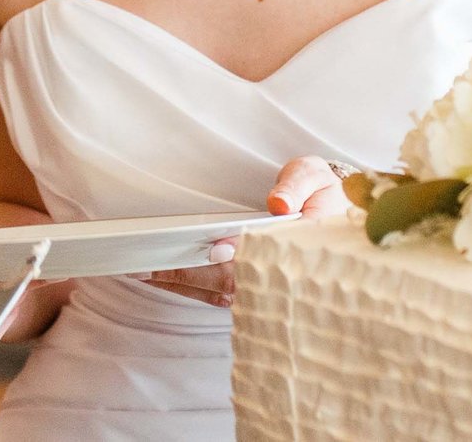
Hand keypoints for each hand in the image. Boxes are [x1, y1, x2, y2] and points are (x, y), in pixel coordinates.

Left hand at [139, 156, 349, 308]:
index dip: (236, 255)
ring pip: (216, 293)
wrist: (330, 211)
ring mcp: (260, 289)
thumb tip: (277, 204)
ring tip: (141, 271)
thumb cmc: (319, 192)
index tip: (213, 247)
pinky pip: (212, 293)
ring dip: (179, 283)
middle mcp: (276, 277)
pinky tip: (156, 275)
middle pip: (229, 282)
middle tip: (148, 265)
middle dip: (188, 273)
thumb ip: (296, 186)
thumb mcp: (313, 177)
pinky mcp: (246, 290)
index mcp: (297, 250)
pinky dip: (184, 285)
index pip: (261, 258)